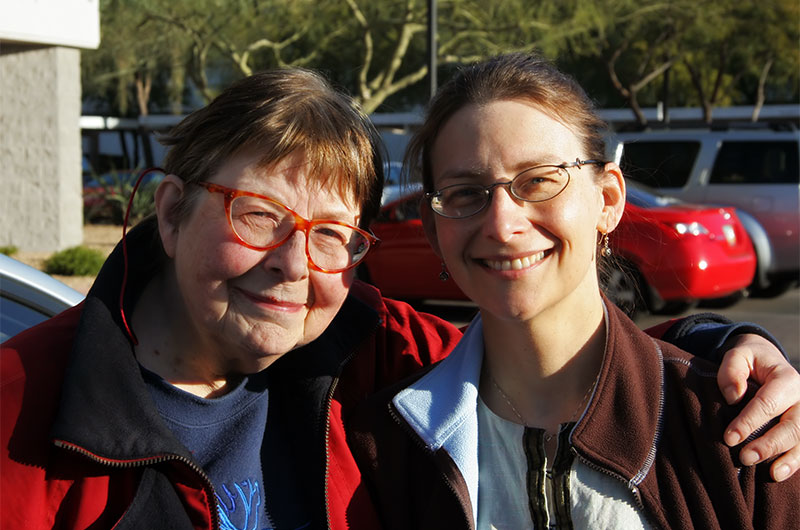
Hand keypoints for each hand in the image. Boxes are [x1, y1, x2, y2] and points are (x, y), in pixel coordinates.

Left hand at [717, 333, 799, 481]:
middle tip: (745, 457)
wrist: (767, 362)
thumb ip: (732, 370)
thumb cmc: (749, 360)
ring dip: (787, 459)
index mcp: (786, 379)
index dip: (749, 422)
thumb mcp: (738, 355)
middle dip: (769, 444)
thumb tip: (733, 397)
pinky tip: (780, 474)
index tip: (730, 438)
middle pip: (791, 426)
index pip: (767, 403)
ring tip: (771, 473)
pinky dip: (794, 462)